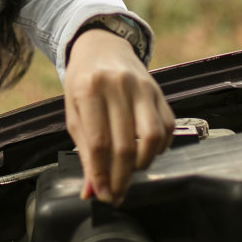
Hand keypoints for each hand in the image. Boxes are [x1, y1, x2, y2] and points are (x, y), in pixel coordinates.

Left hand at [63, 29, 173, 204]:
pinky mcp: (160, 92)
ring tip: (130, 171)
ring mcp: (144, 88)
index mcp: (89, 89)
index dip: (101, 174)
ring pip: (152, 138)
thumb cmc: (84, 82)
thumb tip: (93, 189)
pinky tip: (145, 153)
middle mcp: (119, 86)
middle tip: (116, 195)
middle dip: (121, 178)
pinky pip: (167, 128)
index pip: (99, 142)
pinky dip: (159, 148)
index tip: (102, 195)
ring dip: (142, 164)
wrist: (102, 46)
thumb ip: (84, 150)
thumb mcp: (74, 112)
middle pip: (125, 145)